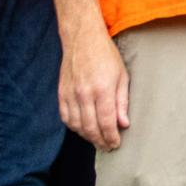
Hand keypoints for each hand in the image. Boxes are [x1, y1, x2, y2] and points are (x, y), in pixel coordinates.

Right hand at [59, 24, 129, 150]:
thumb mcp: (122, 76)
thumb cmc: (106, 55)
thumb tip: (124, 124)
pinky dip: (73, 127)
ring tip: (97, 139)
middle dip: (100, 141)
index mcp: (103, 89)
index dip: (111, 137)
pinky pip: (65, 117)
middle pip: (90, 128)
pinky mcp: (61, 93)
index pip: (107, 122)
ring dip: (87, 136)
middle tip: (107, 147)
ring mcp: (70, 94)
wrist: (82, 39)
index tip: (116, 144)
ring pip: (76, 126)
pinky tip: (82, 129)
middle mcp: (85, 94)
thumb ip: (122, 102)